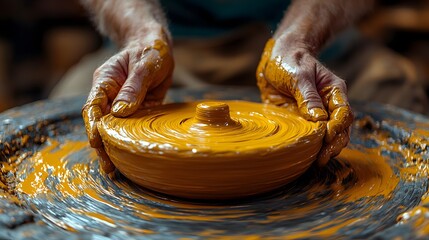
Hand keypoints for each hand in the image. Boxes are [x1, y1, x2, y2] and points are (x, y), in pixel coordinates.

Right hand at [82, 38, 173, 172]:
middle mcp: (110, 95)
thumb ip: (133, 88)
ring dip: (113, 148)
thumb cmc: (150, 51)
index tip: (96, 141)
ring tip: (114, 169)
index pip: (93, 106)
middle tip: (107, 166)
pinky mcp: (135, 112)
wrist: (157, 48)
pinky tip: (130, 158)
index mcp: (105, 82)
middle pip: (100, 123)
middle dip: (102, 145)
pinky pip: (129, 129)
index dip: (93, 125)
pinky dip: (128, 143)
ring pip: (114, 130)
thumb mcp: (145, 65)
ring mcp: (122, 105)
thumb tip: (120, 112)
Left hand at [256, 38, 352, 165]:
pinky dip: (310, 147)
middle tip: (322, 158)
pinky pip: (309, 137)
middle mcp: (328, 105)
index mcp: (333, 91)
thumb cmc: (290, 61)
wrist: (275, 58)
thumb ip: (308, 97)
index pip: (343, 113)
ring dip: (325, 149)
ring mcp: (315, 115)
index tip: (327, 137)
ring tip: (317, 162)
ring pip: (328, 137)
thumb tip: (319, 120)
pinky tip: (307, 157)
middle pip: (340, 129)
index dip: (337, 127)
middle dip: (334, 145)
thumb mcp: (298, 76)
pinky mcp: (301, 121)